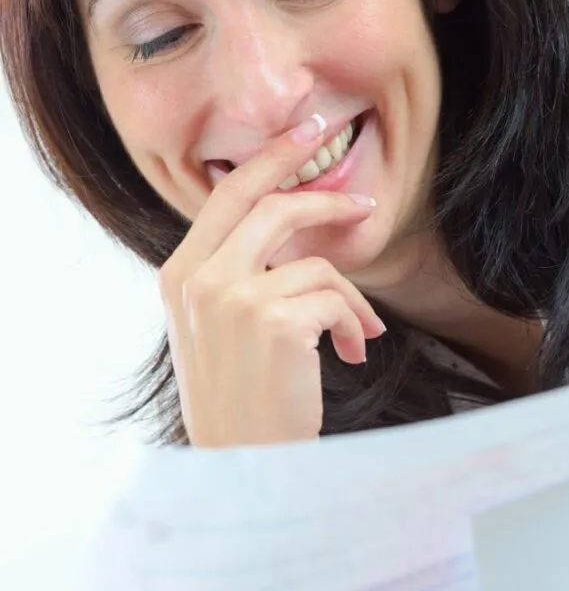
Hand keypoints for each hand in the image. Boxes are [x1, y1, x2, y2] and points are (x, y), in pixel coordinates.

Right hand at [158, 114, 385, 446]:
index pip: (227, 195)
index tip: (305, 132)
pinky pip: (336, 298)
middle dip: (326, 197)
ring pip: (317, 261)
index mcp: (179, 275)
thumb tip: (294, 232)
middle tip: (363, 202)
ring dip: (351, 298)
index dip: (270, 158)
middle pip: (272, 205)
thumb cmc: (240, 393)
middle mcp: (198, 279)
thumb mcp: (218, 326)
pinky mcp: (275, 322)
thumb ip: (238, 272)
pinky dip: (356, 322)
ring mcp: (233, 299)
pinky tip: (353, 352)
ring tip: (360, 330)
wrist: (241, 462)